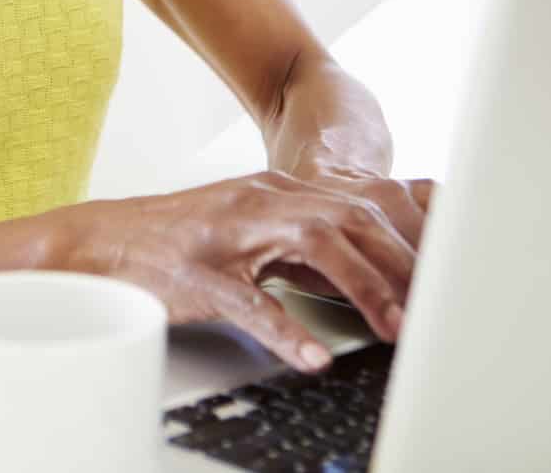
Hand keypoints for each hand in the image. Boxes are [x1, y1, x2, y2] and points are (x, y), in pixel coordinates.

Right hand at [48, 169, 435, 372]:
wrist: (103, 240)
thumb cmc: (179, 243)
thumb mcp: (252, 230)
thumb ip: (305, 239)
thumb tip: (371, 266)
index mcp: (279, 193)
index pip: (363, 206)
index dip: (411, 241)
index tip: (448, 275)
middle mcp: (262, 200)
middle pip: (353, 218)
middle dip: (403, 264)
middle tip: (437, 309)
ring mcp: (231, 234)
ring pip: (315, 245)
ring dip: (364, 286)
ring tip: (394, 329)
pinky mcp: (200, 273)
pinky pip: (250, 302)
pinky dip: (286, 331)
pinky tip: (312, 357)